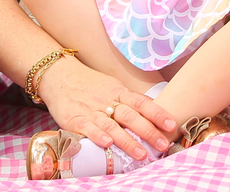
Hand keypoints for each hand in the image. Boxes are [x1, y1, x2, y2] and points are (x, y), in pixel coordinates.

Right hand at [37, 58, 175, 159]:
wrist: (58, 75)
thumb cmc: (88, 84)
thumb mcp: (111, 86)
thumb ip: (129, 100)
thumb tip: (154, 110)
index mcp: (117, 91)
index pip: (141, 102)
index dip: (157, 113)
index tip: (171, 124)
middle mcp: (106, 101)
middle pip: (130, 116)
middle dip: (147, 131)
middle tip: (162, 144)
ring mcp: (90, 110)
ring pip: (111, 126)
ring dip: (127, 141)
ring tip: (141, 154)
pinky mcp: (74, 119)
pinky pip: (87, 128)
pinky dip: (97, 136)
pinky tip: (107, 144)